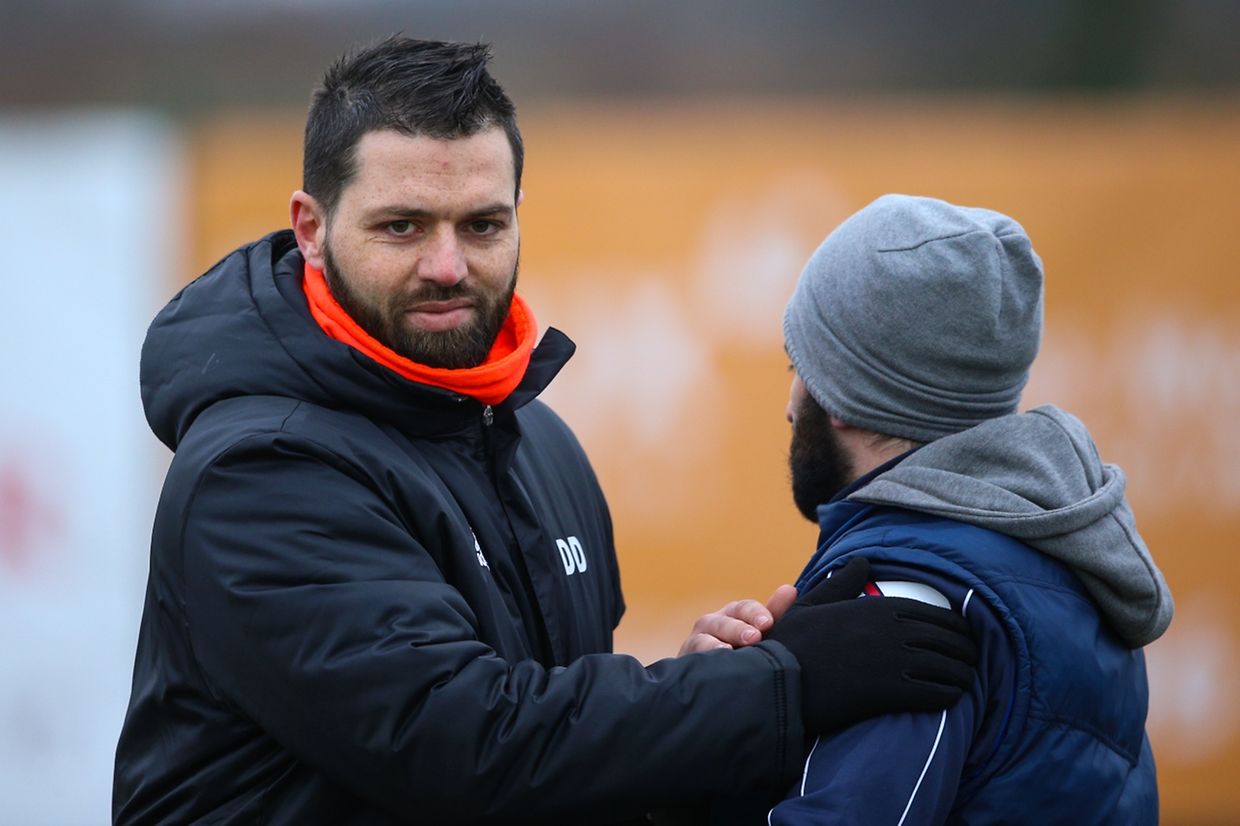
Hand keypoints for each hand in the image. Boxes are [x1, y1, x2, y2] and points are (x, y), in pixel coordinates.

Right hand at [678, 585, 798, 655]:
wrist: (713, 678)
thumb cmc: (741, 651)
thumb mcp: (759, 633)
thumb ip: (774, 613)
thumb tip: (790, 590)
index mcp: (733, 614)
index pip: (744, 608)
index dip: (755, 614)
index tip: (767, 623)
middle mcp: (713, 624)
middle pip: (724, 622)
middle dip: (738, 629)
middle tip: (753, 637)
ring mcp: (697, 641)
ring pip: (704, 639)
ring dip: (716, 644)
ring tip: (727, 650)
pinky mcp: (687, 660)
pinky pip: (693, 657)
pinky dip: (702, 659)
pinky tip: (712, 662)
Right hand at [766, 557, 977, 732]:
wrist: (780, 681)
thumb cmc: (793, 643)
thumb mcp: (813, 604)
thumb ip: (841, 582)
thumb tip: (862, 560)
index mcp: (879, 607)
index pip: (935, 614)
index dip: (956, 627)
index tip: (963, 636)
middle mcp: (893, 630)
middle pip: (949, 640)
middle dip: (966, 651)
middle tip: (971, 660)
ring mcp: (895, 661)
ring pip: (948, 666)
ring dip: (963, 674)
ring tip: (966, 681)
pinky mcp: (892, 691)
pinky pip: (936, 693)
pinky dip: (950, 695)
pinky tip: (952, 698)